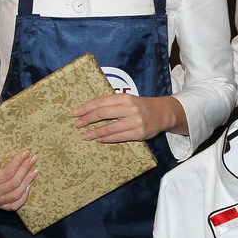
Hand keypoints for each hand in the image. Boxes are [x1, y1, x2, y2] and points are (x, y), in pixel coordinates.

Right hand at [0, 146, 36, 211]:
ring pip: (17, 193)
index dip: (18, 162)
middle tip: (33, 158)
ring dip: (28, 181)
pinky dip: (24, 196)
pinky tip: (29, 186)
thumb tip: (3, 130)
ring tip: (34, 170)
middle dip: (25, 169)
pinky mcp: (0, 207)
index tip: (26, 152)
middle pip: (14, 182)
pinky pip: (15, 204)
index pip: (6, 172)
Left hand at [73, 94, 187, 142]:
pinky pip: (118, 137)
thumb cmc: (140, 106)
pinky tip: (98, 139)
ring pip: (109, 128)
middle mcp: (130, 108)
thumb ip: (112, 103)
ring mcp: (135, 121)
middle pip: (103, 114)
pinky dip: (106, 139)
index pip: (101, 102)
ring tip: (85, 135)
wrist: (162, 113)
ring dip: (95, 132)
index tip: (74, 112)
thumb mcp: (128, 100)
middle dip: (87, 119)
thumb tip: (88, 110)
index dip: (86, 107)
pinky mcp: (139, 133)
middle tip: (76, 124)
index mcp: (125, 98)